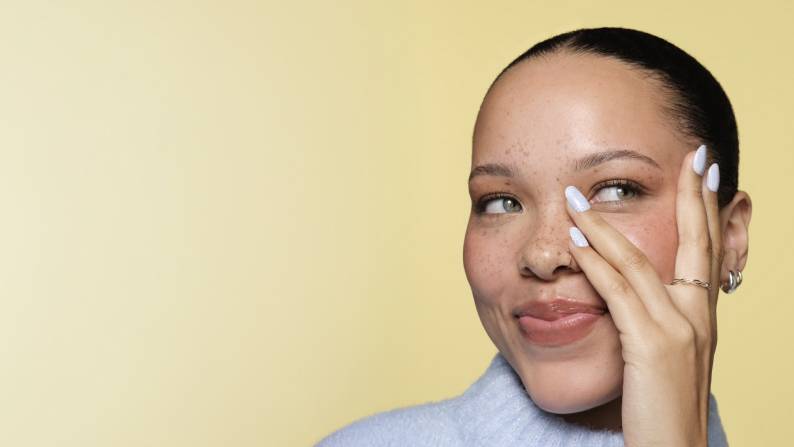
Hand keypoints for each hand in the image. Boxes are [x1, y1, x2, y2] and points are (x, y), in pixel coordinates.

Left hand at [565, 144, 720, 446]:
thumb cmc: (662, 411)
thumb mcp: (666, 359)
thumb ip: (655, 323)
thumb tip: (632, 297)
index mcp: (703, 318)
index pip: (705, 252)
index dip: (706, 209)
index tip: (703, 170)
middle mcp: (699, 318)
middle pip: (694, 243)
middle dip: (691, 194)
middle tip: (691, 153)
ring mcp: (679, 330)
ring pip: (639, 262)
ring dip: (604, 224)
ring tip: (578, 197)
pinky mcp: (652, 347)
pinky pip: (618, 293)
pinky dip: (595, 263)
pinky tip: (575, 241)